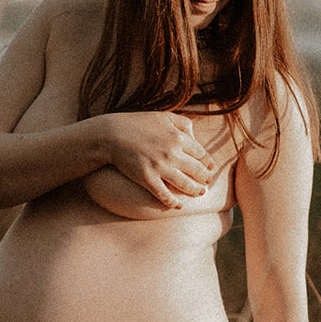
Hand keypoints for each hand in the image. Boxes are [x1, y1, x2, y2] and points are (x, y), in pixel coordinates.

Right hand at [100, 111, 214, 206]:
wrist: (111, 135)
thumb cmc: (137, 123)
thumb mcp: (162, 116)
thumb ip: (182, 122)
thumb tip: (195, 134)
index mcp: (178, 137)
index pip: (200, 153)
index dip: (207, 162)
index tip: (210, 167)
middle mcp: (172, 153)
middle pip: (197, 170)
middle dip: (205, 178)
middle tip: (207, 183)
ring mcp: (160, 167)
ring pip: (185, 185)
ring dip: (195, 190)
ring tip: (199, 193)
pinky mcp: (147, 179)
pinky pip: (165, 195)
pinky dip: (173, 203)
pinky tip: (178, 205)